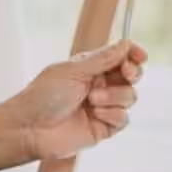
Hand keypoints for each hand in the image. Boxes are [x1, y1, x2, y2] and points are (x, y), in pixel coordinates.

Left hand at [8, 39, 146, 161]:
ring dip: (114, 96)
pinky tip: (95, 115)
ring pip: (130, 97)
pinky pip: (123, 118)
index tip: (140, 56)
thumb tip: (126, 43)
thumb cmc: (44, 95)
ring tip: (92, 100)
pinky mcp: (104, 128)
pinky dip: (112, 114)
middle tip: (126, 73)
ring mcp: (103, 107)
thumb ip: (103, 58)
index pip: (120, 58)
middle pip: (131, 77)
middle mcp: (99, 86)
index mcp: (90, 68)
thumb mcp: (73, 70)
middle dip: (132, 73)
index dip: (133, 55)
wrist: (30, 128)